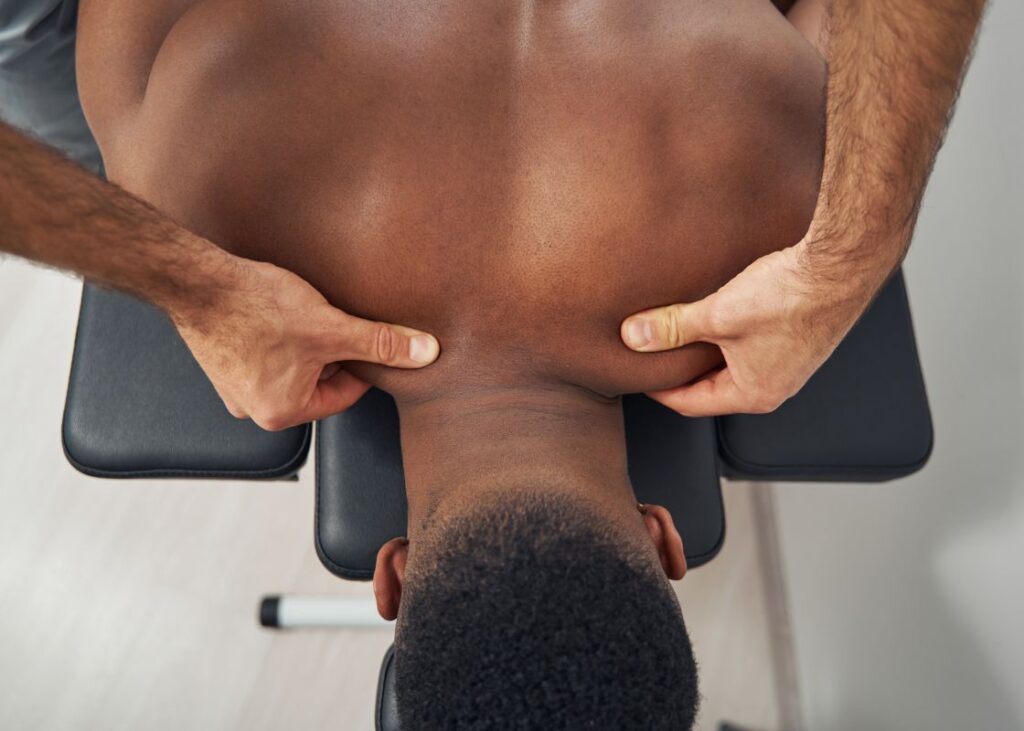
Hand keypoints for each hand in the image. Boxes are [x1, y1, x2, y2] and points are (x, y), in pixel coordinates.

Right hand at [169, 255, 438, 430]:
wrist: (196, 280)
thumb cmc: (256, 307)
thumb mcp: (331, 327)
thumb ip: (381, 343)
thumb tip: (425, 353)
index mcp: (282, 413)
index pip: (346, 393)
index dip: (362, 361)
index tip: (365, 336)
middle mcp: (255, 409)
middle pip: (319, 381)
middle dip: (331, 351)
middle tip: (329, 319)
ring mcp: (235, 386)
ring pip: (294, 364)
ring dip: (306, 341)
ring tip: (300, 313)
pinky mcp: (223, 362)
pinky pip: (267, 353)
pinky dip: (279, 335)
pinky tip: (277, 312)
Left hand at [619, 241, 878, 416]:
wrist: (842, 264)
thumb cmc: (790, 297)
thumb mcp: (717, 314)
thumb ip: (672, 327)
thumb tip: (633, 337)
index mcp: (754, 394)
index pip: (690, 404)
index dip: (658, 389)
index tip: (634, 373)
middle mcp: (774, 385)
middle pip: (709, 387)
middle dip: (678, 369)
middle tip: (649, 353)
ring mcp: (788, 363)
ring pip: (729, 363)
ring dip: (703, 349)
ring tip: (676, 330)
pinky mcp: (795, 338)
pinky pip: (748, 345)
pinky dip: (725, 335)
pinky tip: (714, 312)